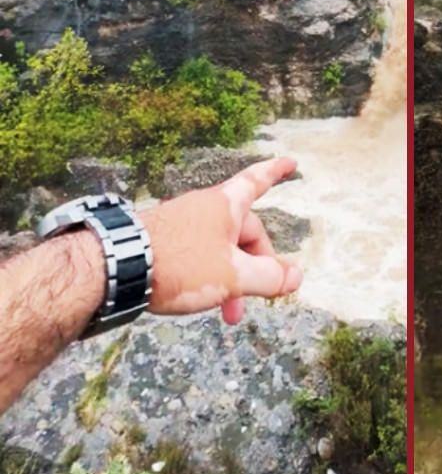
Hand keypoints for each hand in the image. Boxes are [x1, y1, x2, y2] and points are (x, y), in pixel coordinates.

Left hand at [139, 157, 303, 324]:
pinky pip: (197, 255)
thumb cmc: (179, 265)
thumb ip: (269, 277)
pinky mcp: (161, 241)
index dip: (276, 172)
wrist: (113, 269)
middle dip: (256, 267)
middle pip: (243, 232)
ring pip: (220, 249)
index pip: (257, 181)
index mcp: (225, 206)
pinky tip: (200, 298)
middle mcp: (203, 209)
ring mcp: (180, 224)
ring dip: (231, 279)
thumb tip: (296, 276)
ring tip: (227, 311)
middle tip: (257, 298)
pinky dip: (208, 276)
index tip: (290, 162)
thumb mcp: (234, 276)